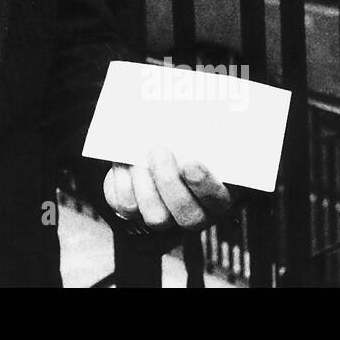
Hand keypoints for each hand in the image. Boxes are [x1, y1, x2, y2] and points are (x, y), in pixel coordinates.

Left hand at [103, 147, 233, 234]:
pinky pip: (126, 206)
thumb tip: (191, 122)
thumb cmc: (183, 140)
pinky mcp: (134, 211)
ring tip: (137, 158)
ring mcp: (164, 217)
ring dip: (145, 185)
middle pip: (187, 215)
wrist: (154, 143)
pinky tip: (123, 161)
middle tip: (159, 151)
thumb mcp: (197, 136)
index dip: (205, 185)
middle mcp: (193, 215)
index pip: (217, 199)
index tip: (191, 163)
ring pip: (156, 217)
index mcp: (217, 195)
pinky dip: (123, 182)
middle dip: (169, 182)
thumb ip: (199, 135)